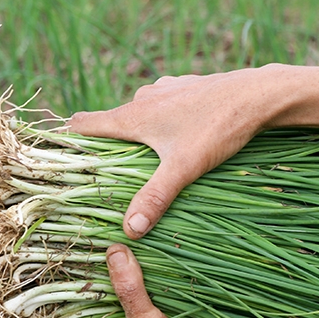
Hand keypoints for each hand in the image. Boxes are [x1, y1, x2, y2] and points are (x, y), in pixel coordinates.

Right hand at [68, 65, 318, 238]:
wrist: (259, 93)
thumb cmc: (218, 128)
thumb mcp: (184, 168)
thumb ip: (154, 198)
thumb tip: (128, 231)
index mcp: (133, 115)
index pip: (84, 123)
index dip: (68, 139)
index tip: (59, 158)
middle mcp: (143, 97)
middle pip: (111, 122)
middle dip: (106, 146)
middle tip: (108, 174)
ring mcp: (166, 88)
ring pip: (139, 113)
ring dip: (137, 134)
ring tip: (145, 162)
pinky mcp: (187, 87)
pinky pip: (163, 106)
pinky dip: (162, 122)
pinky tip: (180, 139)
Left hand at [84, 244, 297, 317]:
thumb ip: (130, 291)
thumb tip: (114, 250)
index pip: (79, 307)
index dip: (74, 281)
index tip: (71, 248)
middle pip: (107, 289)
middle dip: (105, 264)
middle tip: (98, 228)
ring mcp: (150, 315)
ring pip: (133, 282)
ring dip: (133, 261)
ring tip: (122, 226)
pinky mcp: (174, 306)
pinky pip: (159, 280)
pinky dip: (157, 264)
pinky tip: (154, 240)